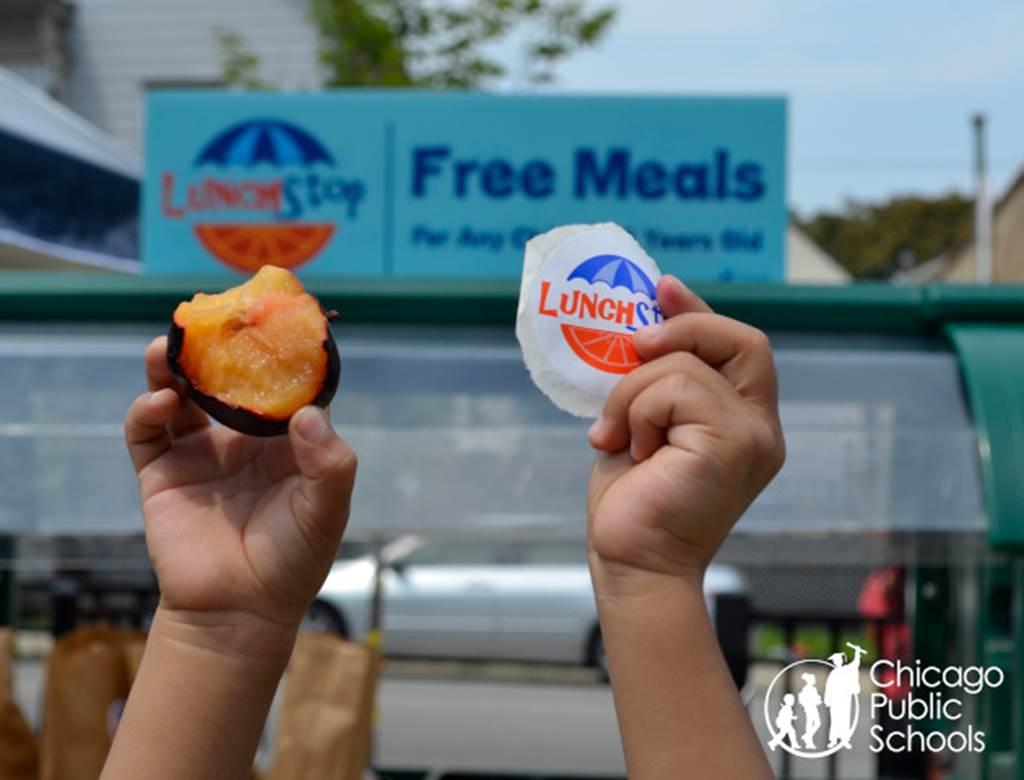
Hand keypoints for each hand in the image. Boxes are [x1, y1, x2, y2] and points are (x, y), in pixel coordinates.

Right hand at [124, 337, 356, 655]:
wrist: (239, 612)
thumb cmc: (294, 559)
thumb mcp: (327, 510)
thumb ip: (331, 462)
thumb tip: (309, 412)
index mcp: (286, 441)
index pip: (280, 383)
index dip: (277, 351)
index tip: (273, 316)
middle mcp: (242, 439)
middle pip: (225, 379)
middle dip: (217, 348)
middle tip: (211, 316)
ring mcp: (201, 452)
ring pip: (181, 395)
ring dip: (172, 367)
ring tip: (168, 344)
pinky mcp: (163, 472)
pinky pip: (148, 431)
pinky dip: (147, 410)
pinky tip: (161, 402)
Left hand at [587, 277, 784, 593]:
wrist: (631, 562)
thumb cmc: (634, 502)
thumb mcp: (644, 426)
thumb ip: (658, 384)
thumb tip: (643, 328)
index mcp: (745, 424)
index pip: (739, 347)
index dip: (700, 313)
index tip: (661, 289)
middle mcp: (761, 429)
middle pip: (742, 338)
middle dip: (681, 329)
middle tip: (634, 346)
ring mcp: (753, 436)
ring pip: (684, 365)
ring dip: (631, 393)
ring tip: (616, 436)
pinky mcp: (732, 443)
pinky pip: (674, 389)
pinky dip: (636, 411)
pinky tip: (631, 449)